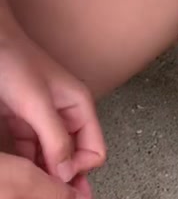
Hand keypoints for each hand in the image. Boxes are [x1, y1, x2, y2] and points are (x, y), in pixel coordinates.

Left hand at [0, 30, 104, 194]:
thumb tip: (68, 171)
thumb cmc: (14, 60)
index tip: (57, 173)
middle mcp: (65, 115)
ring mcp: (45, 121)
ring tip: (36, 188)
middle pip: (75, 158)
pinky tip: (24, 174)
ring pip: (54, 159)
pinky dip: (31, 167)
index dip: (78, 167)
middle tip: (49, 193)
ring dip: (46, 174)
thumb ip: (56, 137)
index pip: (94, 150)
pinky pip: (33, 154)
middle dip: (65, 176)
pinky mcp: (25, 125)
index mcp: (78, 105)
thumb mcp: (37, 102)